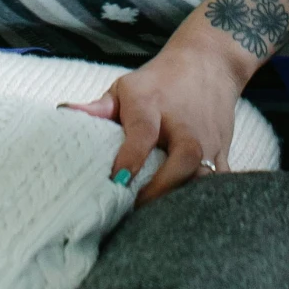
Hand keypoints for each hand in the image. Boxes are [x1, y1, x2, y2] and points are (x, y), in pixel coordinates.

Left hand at [67, 0, 288, 202]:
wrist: (209, 64)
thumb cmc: (160, 82)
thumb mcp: (127, 88)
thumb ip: (97, 108)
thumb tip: (63, 113)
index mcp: (153, 106)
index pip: (143, 132)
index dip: (130, 157)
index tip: (117, 181)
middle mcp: (186, 126)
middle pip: (184, 160)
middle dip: (162, 190)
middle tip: (137, 213)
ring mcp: (210, 143)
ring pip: (206, 178)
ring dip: (183, 201)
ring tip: (156, 224)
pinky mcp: (224, 156)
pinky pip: (220, 186)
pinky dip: (204, 203)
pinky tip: (182, 221)